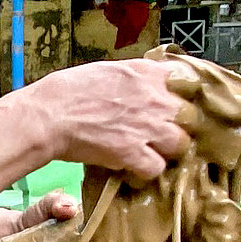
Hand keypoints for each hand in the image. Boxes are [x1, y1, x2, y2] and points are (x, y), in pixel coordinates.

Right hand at [23, 59, 192, 181]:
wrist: (50, 114)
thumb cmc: (71, 90)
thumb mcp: (111, 70)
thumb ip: (138, 77)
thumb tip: (151, 84)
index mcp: (149, 73)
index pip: (190, 83)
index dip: (184, 97)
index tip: (175, 105)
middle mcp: (156, 99)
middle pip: (190, 117)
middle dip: (178, 125)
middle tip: (161, 132)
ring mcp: (148, 128)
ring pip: (180, 144)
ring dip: (166, 150)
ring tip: (150, 151)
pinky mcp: (134, 154)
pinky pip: (157, 168)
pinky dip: (146, 170)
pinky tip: (134, 166)